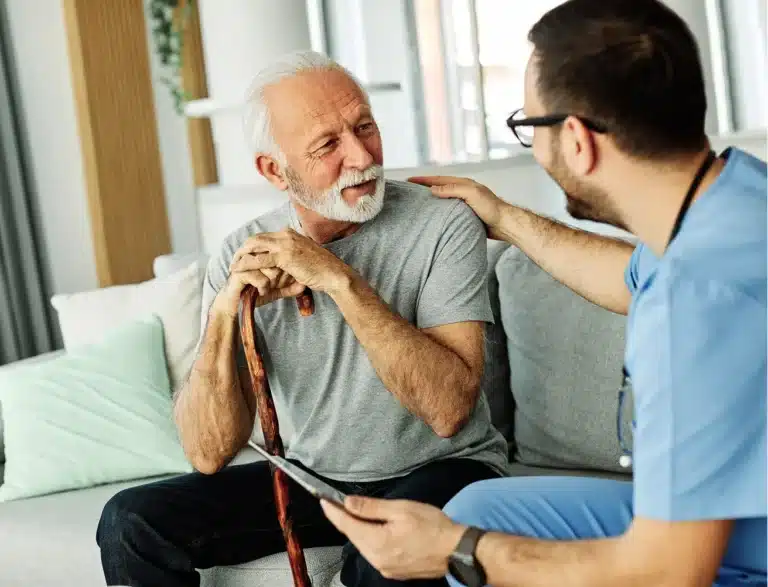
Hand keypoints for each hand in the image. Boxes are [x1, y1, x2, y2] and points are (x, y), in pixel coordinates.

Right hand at [212, 254, 306, 319]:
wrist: (237, 307)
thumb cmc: (257, 294)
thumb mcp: (277, 291)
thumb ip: (290, 287)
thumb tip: (303, 286)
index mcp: (266, 254)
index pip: (283, 255)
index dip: (288, 269)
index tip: (292, 280)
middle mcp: (256, 254)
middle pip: (277, 258)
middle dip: (280, 273)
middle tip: (278, 284)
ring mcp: (247, 261)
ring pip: (269, 266)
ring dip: (272, 281)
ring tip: (269, 288)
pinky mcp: (239, 272)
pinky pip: (260, 277)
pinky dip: (264, 287)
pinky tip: (263, 292)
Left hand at [230, 229, 353, 294]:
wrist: (334, 274)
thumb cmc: (322, 270)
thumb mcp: (304, 257)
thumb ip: (292, 255)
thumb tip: (281, 262)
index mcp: (290, 233)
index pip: (264, 236)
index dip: (251, 246)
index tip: (243, 256)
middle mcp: (286, 235)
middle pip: (255, 238)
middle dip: (242, 250)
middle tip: (234, 261)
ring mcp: (285, 244)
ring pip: (254, 246)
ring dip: (240, 257)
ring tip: (233, 267)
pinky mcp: (284, 256)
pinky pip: (259, 259)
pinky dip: (246, 265)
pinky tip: (238, 270)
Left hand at [321, 496, 464, 580]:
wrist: (456, 550)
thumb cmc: (432, 526)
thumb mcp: (400, 509)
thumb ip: (371, 507)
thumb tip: (347, 503)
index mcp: (377, 543)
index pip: (347, 525)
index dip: (333, 512)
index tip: (323, 501)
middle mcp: (377, 560)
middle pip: (354, 537)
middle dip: (345, 520)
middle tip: (338, 503)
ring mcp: (385, 568)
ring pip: (364, 545)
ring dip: (359, 530)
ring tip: (357, 513)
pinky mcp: (394, 571)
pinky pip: (375, 553)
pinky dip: (371, 539)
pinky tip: (376, 529)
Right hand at [409, 175, 507, 238]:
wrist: (504, 224)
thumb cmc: (491, 208)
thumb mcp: (472, 194)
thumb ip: (453, 189)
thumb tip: (433, 189)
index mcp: (463, 184)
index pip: (439, 179)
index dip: (423, 180)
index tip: (409, 181)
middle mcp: (462, 192)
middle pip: (439, 187)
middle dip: (424, 187)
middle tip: (410, 190)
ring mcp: (464, 203)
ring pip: (443, 199)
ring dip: (431, 198)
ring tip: (418, 202)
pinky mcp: (466, 215)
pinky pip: (448, 211)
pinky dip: (439, 210)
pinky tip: (433, 217)